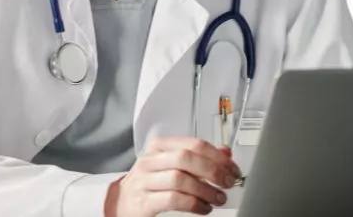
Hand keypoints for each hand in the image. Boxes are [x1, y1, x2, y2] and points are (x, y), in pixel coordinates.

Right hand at [104, 137, 239, 216]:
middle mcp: (150, 161)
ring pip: (180, 179)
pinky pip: (174, 200)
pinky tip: (204, 208)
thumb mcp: (173, 165)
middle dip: (212, 171)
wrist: (121, 203)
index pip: (193, 144)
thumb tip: (225, 153)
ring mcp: (145, 181)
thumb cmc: (150, 183)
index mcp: (160, 147)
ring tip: (218, 199)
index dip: (217, 156)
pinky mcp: (144, 202)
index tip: (232, 168)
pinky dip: (194, 205)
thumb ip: (198, 158)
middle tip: (227, 183)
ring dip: (206, 190)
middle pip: (186, 158)